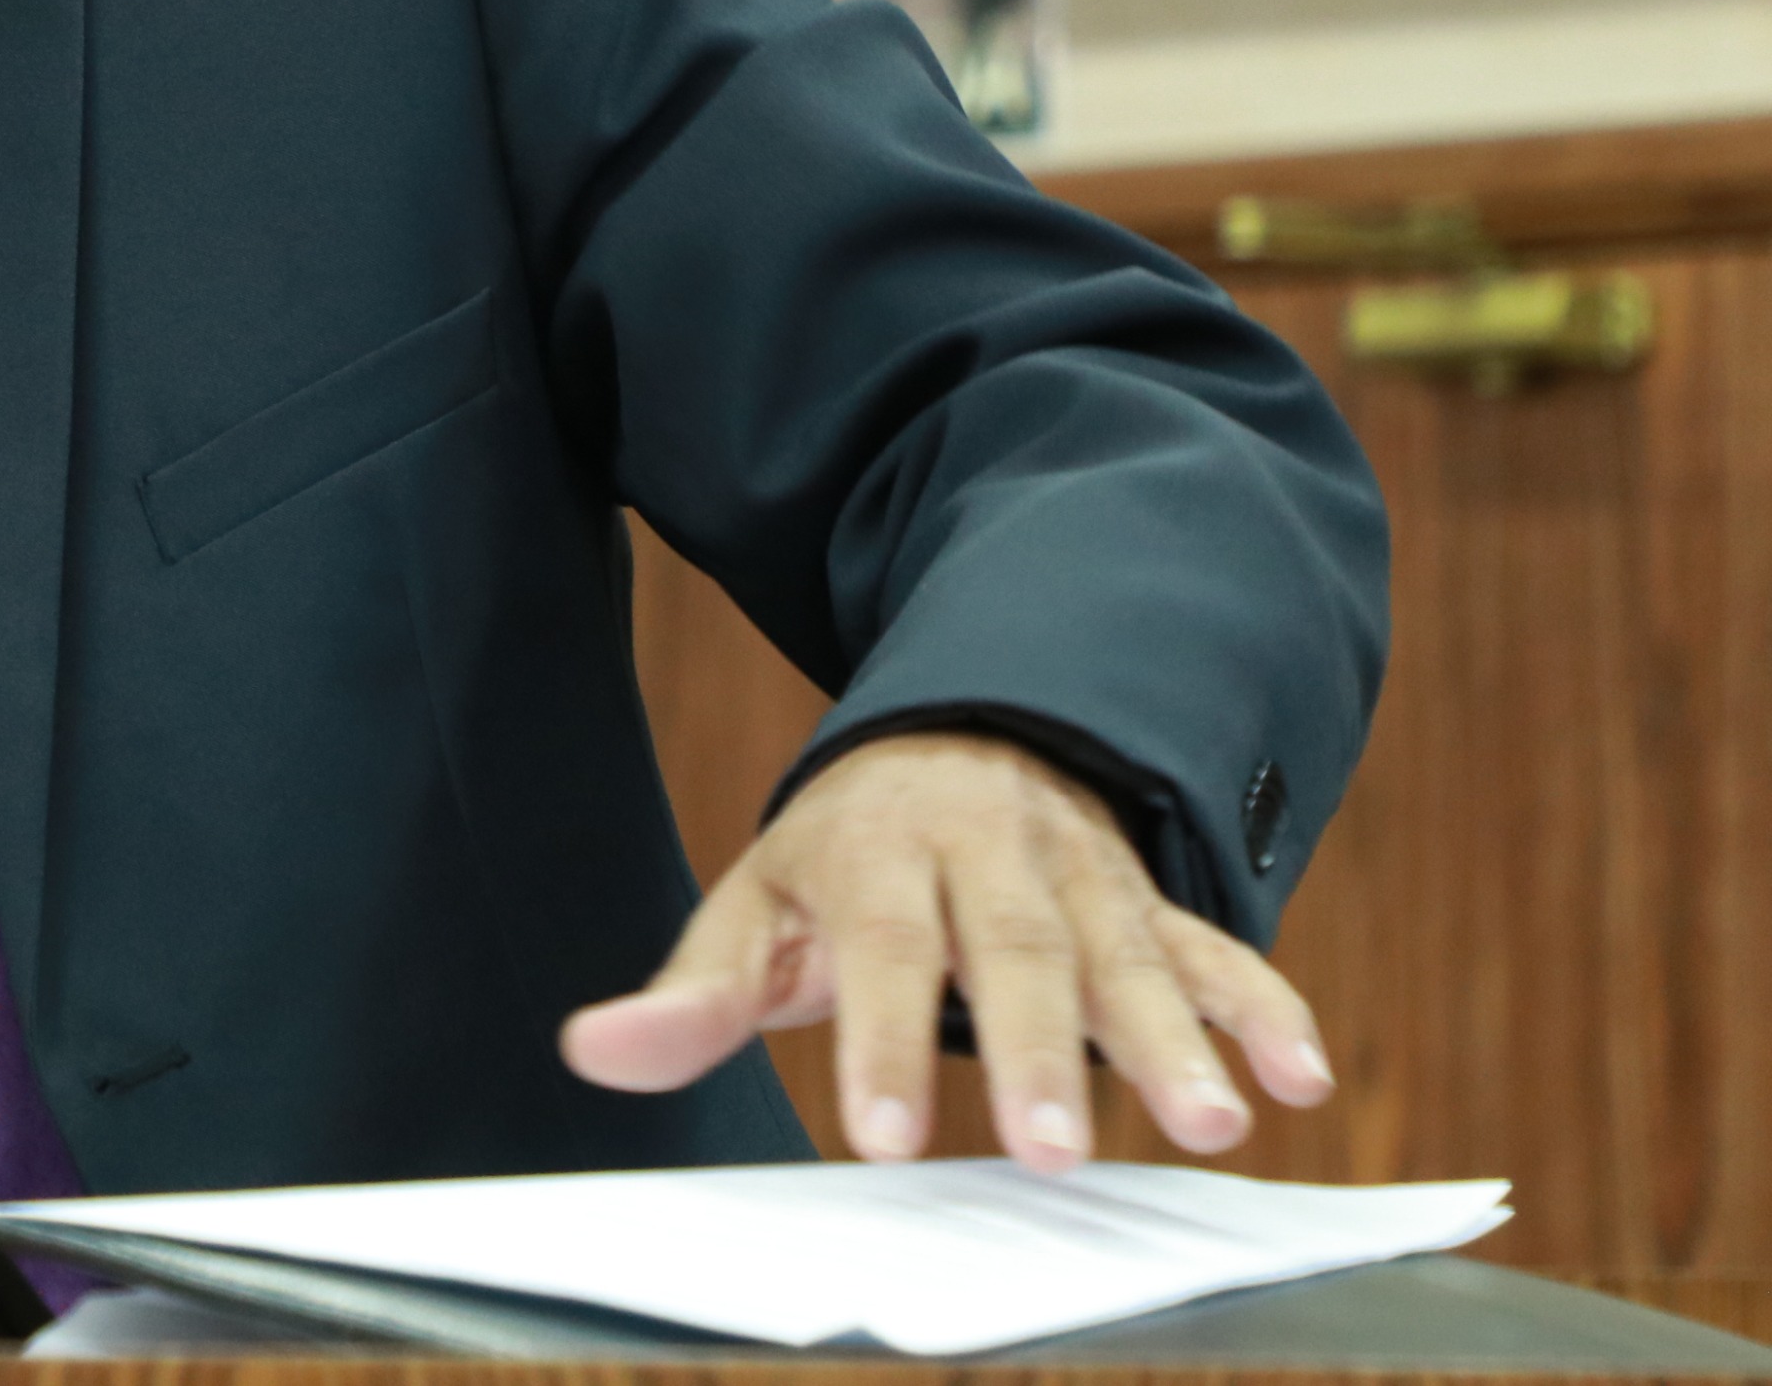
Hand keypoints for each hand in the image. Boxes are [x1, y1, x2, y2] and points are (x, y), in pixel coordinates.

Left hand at [558, 731, 1334, 1167]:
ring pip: (1127, 952)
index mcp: (876, 849)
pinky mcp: (1151, 894)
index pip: (881, 947)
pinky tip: (1300, 1078)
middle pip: (1016, 951)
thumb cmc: (843, 857)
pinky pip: (1215, 944)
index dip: (881, 1041)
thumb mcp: (755, 905)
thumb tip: (594, 1053)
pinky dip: (1264, 1006)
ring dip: (1173, 1040)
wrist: (953, 735)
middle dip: (1038, 1054)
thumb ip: (690, 992)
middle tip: (1056, 1158)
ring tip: (1215, 1126)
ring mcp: (1080, 869)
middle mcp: (987, 849)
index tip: (885, 1139)